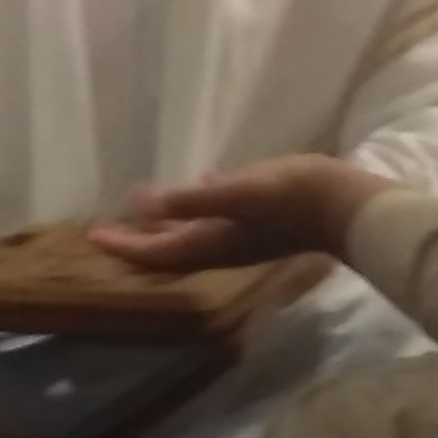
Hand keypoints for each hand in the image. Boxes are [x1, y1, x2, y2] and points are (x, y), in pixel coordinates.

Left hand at [91, 154, 383, 273]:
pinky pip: (216, 215)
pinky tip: (201, 185)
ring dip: (165, 226)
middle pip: (169, 249)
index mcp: (211, 243)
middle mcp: (221, 245)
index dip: (125, 246)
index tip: (94, 237)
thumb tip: (139, 206)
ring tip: (143, 212)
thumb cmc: (289, 196)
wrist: (344, 204)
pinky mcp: (259, 217)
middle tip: (107, 231)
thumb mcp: (235, 194)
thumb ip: (189, 201)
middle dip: (138, 241)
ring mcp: (241, 233)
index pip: (157, 252)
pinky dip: (198, 207)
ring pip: (192, 234)